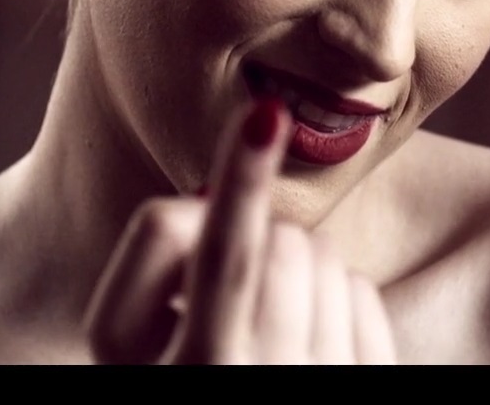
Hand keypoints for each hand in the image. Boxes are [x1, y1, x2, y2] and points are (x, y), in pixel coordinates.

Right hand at [84, 99, 396, 363]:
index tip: (263, 113)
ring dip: (297, 266)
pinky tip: (304, 344)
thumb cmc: (169, 376)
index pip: (219, 244)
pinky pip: (360, 296)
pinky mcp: (363, 389)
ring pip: (324, 260)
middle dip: (259, 238)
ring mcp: (311, 388)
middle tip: (229, 288)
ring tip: (262, 320)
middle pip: (279, 243)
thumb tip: (223, 190)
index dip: (236, 178)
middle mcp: (239, 381)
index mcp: (176, 370)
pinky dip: (335, 298)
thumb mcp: (127, 340)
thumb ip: (159, 256)